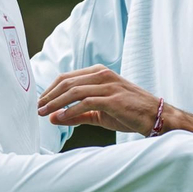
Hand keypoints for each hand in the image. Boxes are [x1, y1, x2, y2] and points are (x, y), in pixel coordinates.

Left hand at [37, 65, 159, 132]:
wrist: (156, 117)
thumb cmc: (129, 113)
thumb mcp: (99, 113)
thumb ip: (76, 115)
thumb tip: (53, 118)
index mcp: (99, 73)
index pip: (67, 77)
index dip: (50, 90)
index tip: (40, 102)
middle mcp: (103, 75)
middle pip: (67, 82)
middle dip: (49, 96)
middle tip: (37, 108)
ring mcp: (109, 85)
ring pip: (74, 91)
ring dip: (55, 103)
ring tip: (45, 113)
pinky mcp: (113, 98)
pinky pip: (86, 102)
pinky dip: (71, 111)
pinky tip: (62, 118)